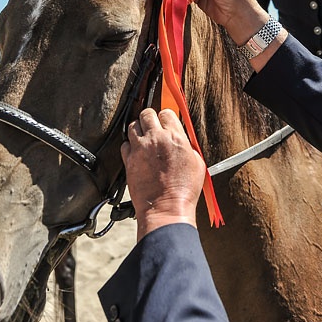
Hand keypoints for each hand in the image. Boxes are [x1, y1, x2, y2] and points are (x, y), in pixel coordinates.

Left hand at [123, 108, 205, 240]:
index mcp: (175, 137)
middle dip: (150, 118)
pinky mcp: (129, 160)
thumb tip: (181, 140)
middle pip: (147, 114)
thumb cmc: (184, 191)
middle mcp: (156, 139)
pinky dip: (129, 146)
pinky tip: (136, 153)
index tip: (166, 123)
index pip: (167, 112)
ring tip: (143, 138)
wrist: (165, 208)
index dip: (166, 117)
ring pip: (132, 125)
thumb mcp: (197, 164)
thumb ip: (187, 146)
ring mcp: (140, 149)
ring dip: (138, 130)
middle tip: (152, 126)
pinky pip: (125, 144)